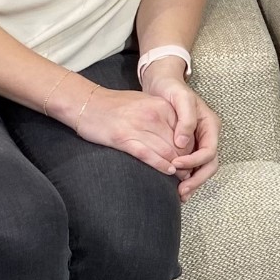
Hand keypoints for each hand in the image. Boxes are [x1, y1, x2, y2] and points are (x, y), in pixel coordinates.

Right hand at [67, 82, 183, 176]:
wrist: (87, 103)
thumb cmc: (115, 105)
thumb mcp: (146, 103)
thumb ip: (163, 117)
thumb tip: (178, 136)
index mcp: (161, 106)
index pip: (185, 131)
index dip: (191, 148)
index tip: (192, 159)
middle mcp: (154, 116)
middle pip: (179, 143)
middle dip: (187, 160)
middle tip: (190, 173)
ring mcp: (139, 127)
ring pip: (167, 151)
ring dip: (177, 167)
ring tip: (181, 177)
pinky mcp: (124, 138)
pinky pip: (149, 155)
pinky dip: (161, 165)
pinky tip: (167, 171)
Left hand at [142, 65, 222, 200]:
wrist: (161, 82)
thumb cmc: (172, 88)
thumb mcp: (181, 99)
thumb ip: (185, 120)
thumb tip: (183, 144)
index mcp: (211, 125)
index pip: (209, 151)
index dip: (194, 162)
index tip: (175, 165)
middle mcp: (208, 135)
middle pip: (209, 164)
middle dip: (197, 180)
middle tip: (182, 192)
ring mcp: (199, 141)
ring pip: (202, 167)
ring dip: (192, 182)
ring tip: (179, 194)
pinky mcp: (188, 144)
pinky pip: (191, 165)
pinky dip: (186, 176)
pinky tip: (176, 186)